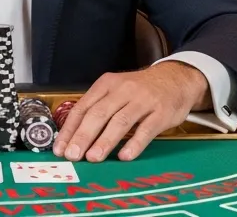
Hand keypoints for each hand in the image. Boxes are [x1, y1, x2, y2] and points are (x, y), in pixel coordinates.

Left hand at [53, 61, 207, 162]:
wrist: (175, 79)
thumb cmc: (140, 90)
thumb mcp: (116, 91)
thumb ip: (97, 109)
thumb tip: (73, 137)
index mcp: (107, 85)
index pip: (83, 107)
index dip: (70, 129)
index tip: (61, 148)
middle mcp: (123, 90)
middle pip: (99, 114)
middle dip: (83, 136)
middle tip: (73, 155)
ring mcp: (143, 101)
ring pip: (120, 121)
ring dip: (105, 141)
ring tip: (93, 158)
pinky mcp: (161, 113)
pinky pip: (146, 129)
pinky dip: (134, 144)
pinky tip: (125, 156)